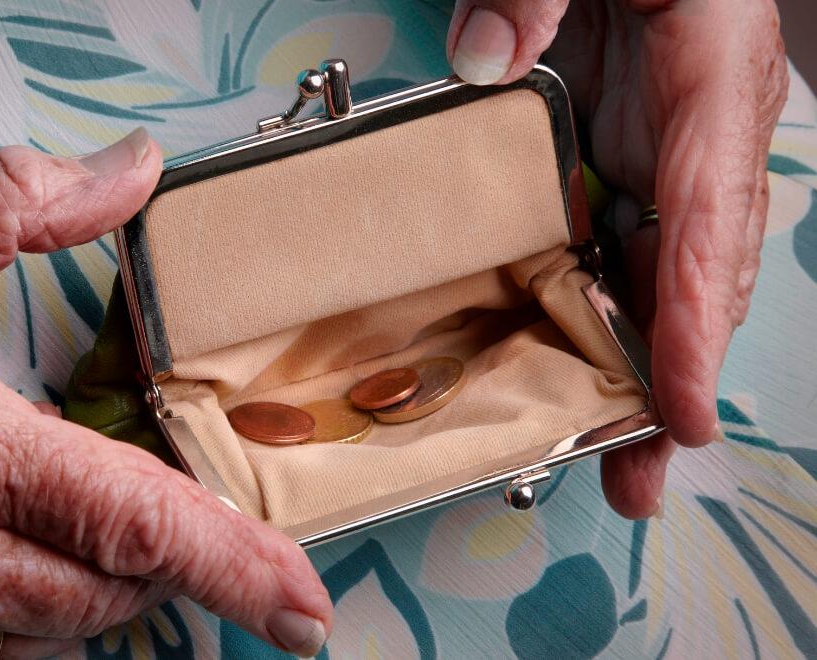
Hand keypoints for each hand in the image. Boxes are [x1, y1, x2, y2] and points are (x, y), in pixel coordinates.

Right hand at [0, 129, 330, 657]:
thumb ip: (19, 208)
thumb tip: (131, 171)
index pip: (133, 522)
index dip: (236, 567)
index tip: (303, 606)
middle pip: (102, 597)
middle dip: (143, 560)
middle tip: (133, 502)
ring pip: (36, 639)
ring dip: (65, 585)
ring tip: (25, 513)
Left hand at [446, 0, 787, 516]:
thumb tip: (484, 63)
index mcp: (713, 78)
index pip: (709, 220)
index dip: (694, 326)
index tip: (676, 410)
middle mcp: (699, 132)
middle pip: (695, 276)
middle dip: (670, 383)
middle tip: (636, 477)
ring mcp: (662, 151)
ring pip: (658, 277)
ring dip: (637, 368)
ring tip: (613, 458)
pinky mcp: (622, 156)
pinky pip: (619, 248)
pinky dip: (602, 314)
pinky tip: (575, 369)